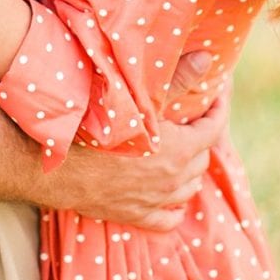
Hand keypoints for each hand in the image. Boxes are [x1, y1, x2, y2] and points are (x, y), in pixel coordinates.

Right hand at [48, 52, 226, 228]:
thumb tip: (207, 60)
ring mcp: (155, 200)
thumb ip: (179, 80)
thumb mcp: (141, 99)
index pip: (214, 129)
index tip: (217, 95)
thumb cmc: (99, 129)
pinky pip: (168, 220)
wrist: (61, 167)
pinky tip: (171, 195)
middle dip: (202, 138)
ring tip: (183, 154)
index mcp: (180, 149)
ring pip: (189, 189)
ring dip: (190, 170)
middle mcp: (173, 178)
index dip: (218, 109)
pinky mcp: (135, 216)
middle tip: (193, 121)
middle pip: (203, 158)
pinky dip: (174, 207)